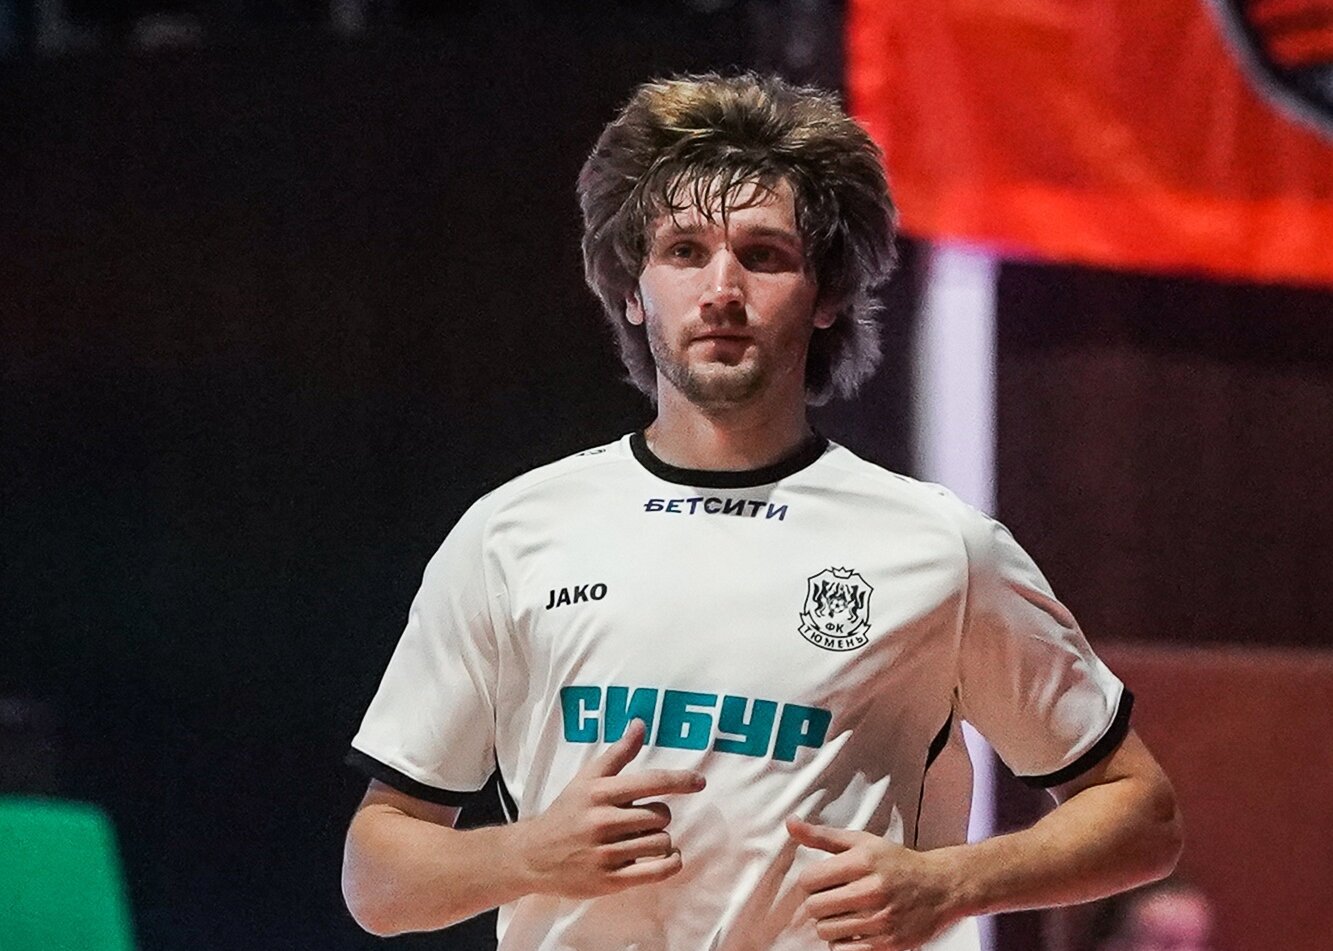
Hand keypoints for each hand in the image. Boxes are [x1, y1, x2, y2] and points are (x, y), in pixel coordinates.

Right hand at [516, 718, 705, 897]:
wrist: (533, 855)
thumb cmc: (567, 812)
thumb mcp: (587, 779)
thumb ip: (618, 753)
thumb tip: (640, 724)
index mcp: (599, 793)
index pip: (650, 782)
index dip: (680, 780)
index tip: (700, 782)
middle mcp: (603, 821)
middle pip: (660, 815)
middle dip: (658, 817)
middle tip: (640, 820)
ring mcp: (606, 853)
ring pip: (661, 842)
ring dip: (661, 841)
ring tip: (643, 840)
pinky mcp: (610, 881)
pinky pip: (656, 872)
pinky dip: (671, 864)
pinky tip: (669, 858)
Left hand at [787, 816, 963, 950]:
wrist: (941, 887)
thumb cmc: (896, 862)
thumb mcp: (862, 842)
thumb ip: (822, 836)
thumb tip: (791, 823)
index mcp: (862, 861)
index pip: (809, 880)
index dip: (809, 882)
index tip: (820, 882)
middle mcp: (871, 889)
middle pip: (815, 908)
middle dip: (817, 904)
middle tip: (831, 899)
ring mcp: (880, 919)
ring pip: (826, 931)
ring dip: (829, 925)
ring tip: (843, 914)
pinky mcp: (887, 943)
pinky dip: (843, 943)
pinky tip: (854, 930)